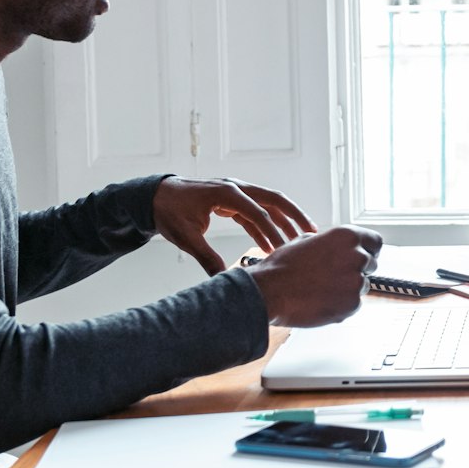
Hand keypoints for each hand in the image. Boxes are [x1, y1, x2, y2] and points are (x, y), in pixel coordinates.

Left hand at [154, 177, 314, 274]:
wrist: (157, 197)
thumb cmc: (169, 212)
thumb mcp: (186, 237)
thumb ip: (206, 256)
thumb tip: (221, 279)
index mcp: (226, 193)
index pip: (258, 212)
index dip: (272, 232)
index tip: (284, 249)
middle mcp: (235, 188)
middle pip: (274, 199)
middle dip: (294, 216)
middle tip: (312, 233)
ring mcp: (236, 192)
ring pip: (269, 203)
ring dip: (286, 219)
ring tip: (302, 237)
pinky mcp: (233, 200)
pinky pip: (256, 212)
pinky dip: (267, 225)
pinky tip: (273, 243)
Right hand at [245, 226, 383, 327]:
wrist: (270, 292)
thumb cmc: (282, 267)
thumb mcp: (306, 241)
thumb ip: (329, 243)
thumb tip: (337, 247)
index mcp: (346, 236)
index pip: (375, 241)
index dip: (368, 250)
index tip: (364, 256)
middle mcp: (356, 256)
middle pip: (370, 264)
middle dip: (356, 270)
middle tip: (334, 276)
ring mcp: (356, 282)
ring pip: (362, 286)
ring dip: (347, 288)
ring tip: (321, 289)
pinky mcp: (352, 304)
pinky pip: (354, 304)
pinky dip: (342, 305)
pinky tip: (321, 301)